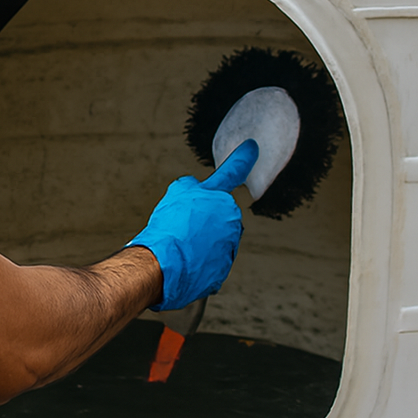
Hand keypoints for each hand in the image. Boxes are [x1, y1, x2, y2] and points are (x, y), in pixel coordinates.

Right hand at [130, 141, 256, 310]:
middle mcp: (231, 220)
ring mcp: (229, 246)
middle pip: (219, 217)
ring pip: (215, 241)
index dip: (243, 158)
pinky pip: (209, 263)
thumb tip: (195, 190)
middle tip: (182, 227)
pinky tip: (182, 261)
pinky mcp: (222, 270)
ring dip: (200, 244)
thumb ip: (191, 187)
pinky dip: (197, 263)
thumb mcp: (176, 193)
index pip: (233, 172)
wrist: (164, 263)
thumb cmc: (169, 226)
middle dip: (204, 222)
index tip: (252, 147)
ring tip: (180, 246)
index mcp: (219, 197)